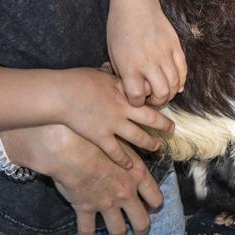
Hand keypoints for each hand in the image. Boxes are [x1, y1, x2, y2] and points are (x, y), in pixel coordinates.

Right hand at [0, 124, 162, 234]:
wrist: (71, 145)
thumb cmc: (96, 137)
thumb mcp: (121, 140)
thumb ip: (131, 152)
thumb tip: (142, 147)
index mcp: (137, 175)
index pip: (155, 197)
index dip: (155, 205)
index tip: (153, 208)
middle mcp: (125, 193)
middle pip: (141, 220)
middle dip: (142, 230)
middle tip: (140, 234)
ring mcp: (106, 203)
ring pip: (118, 229)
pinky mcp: (86, 208)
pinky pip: (88, 230)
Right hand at [56, 67, 172, 166]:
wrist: (62, 94)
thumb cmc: (77, 80)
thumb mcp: (100, 73)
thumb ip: (110, 74)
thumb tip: (111, 67)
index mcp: (124, 91)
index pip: (147, 97)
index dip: (158, 102)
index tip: (165, 104)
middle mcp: (123, 108)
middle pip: (150, 118)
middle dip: (163, 125)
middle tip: (172, 129)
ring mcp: (114, 124)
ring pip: (138, 137)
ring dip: (149, 143)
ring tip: (156, 147)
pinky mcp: (101, 137)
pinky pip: (116, 151)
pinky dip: (124, 160)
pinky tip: (130, 166)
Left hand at [107, 0, 186, 106]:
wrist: (135, 2)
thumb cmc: (119, 27)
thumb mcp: (113, 53)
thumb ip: (123, 74)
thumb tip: (134, 91)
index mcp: (129, 65)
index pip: (137, 97)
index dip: (136, 102)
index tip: (135, 98)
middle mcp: (148, 62)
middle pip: (160, 94)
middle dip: (156, 101)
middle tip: (152, 98)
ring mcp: (164, 53)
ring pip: (174, 85)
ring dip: (170, 93)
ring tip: (163, 91)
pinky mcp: (175, 46)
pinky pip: (183, 70)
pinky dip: (181, 80)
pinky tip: (175, 83)